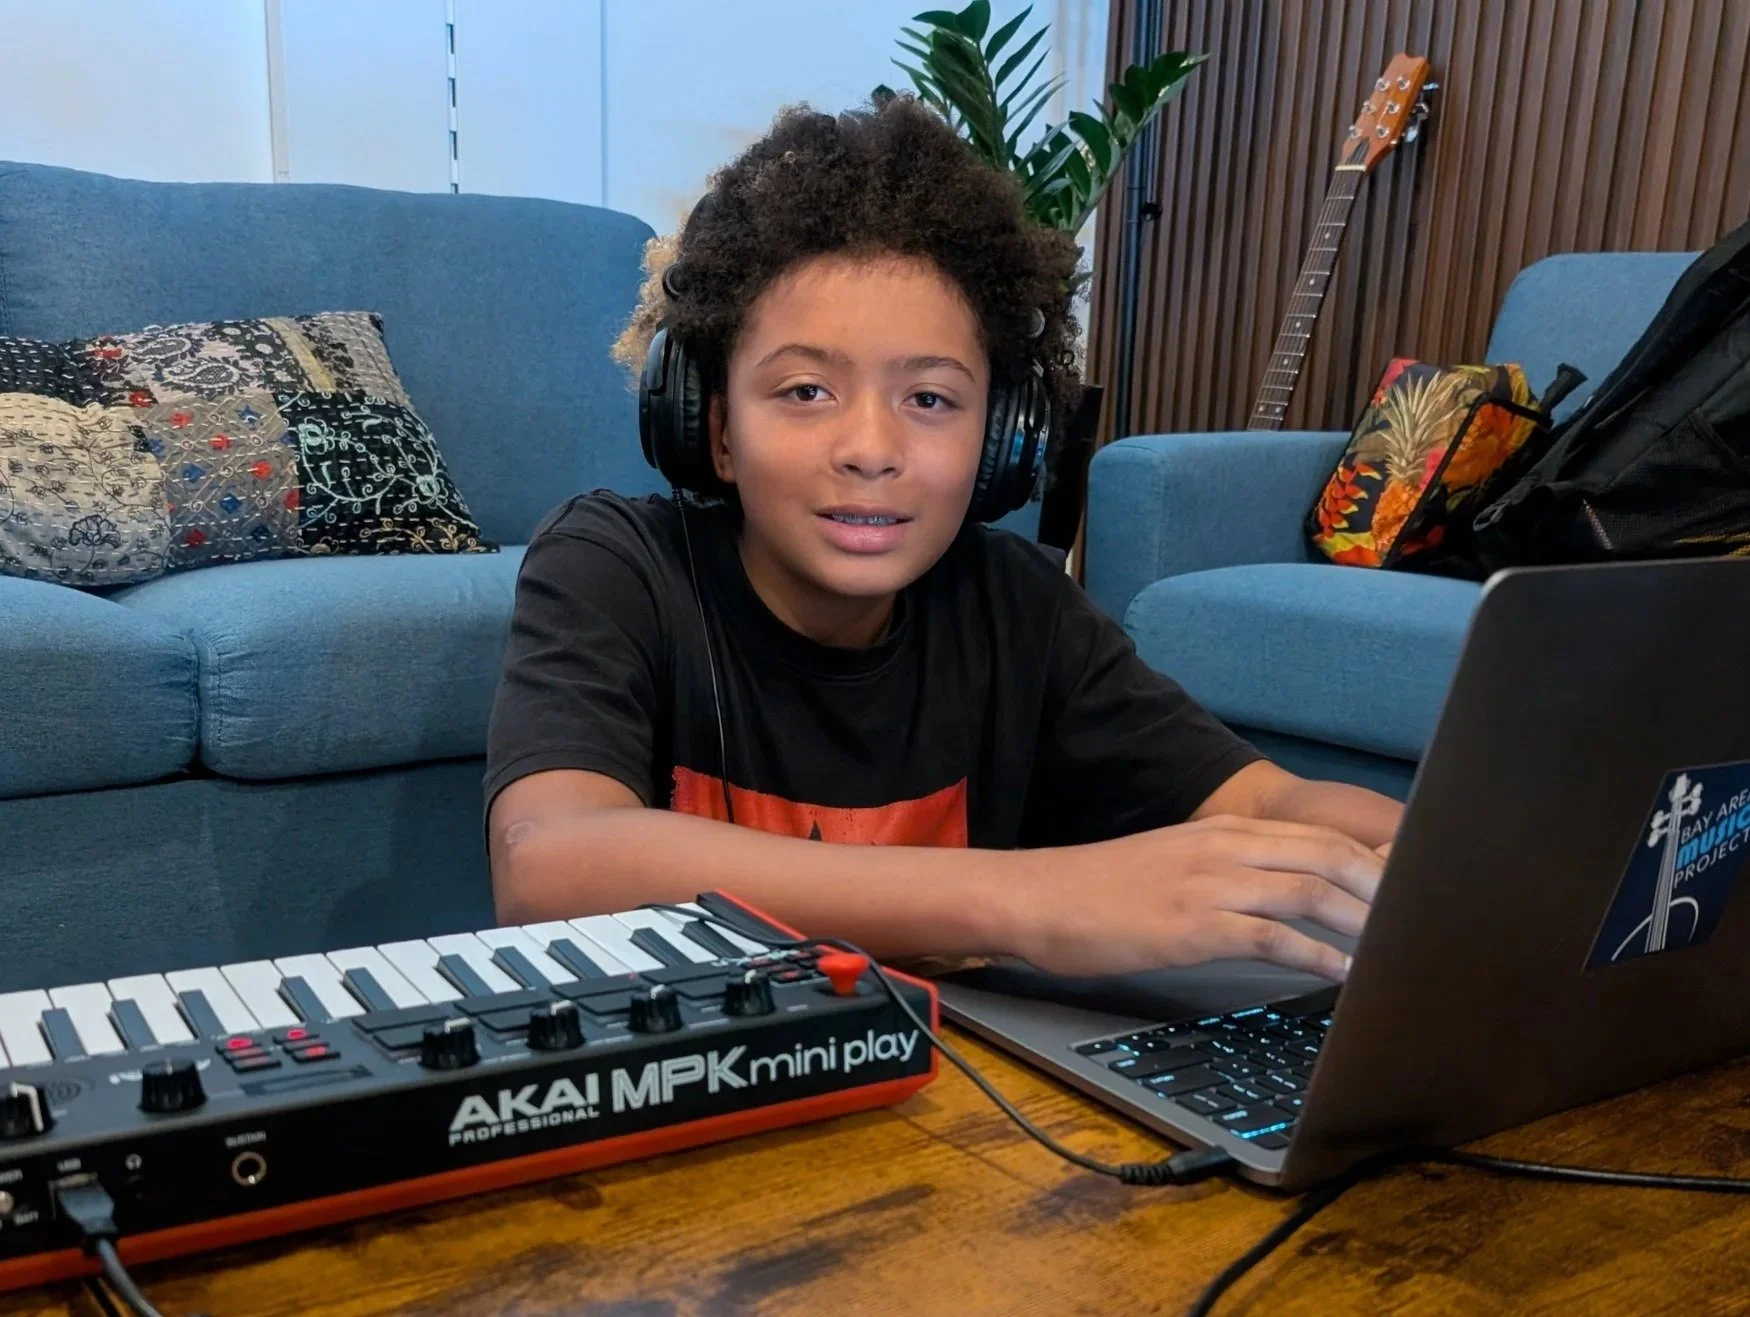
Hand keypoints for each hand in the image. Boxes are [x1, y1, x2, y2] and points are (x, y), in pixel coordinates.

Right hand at [1006, 814, 1382, 981]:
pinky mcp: (1193, 926)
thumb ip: (1226, 872)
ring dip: (1363, 922)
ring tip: (1396, 948)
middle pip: (1329, 856)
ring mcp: (1210, 884)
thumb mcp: (1172, 863)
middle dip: (1384, 888)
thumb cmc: (1098, 889)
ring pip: (1310, 891)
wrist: (1037, 896)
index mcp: (1222, 831)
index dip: (1372, 862)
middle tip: (1423, 919)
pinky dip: (1316, 957)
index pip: (1317, 837)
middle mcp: (1223, 848)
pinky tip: (1339, 975)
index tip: (1408, 890)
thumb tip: (1277, 899)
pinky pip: (1272, 937)